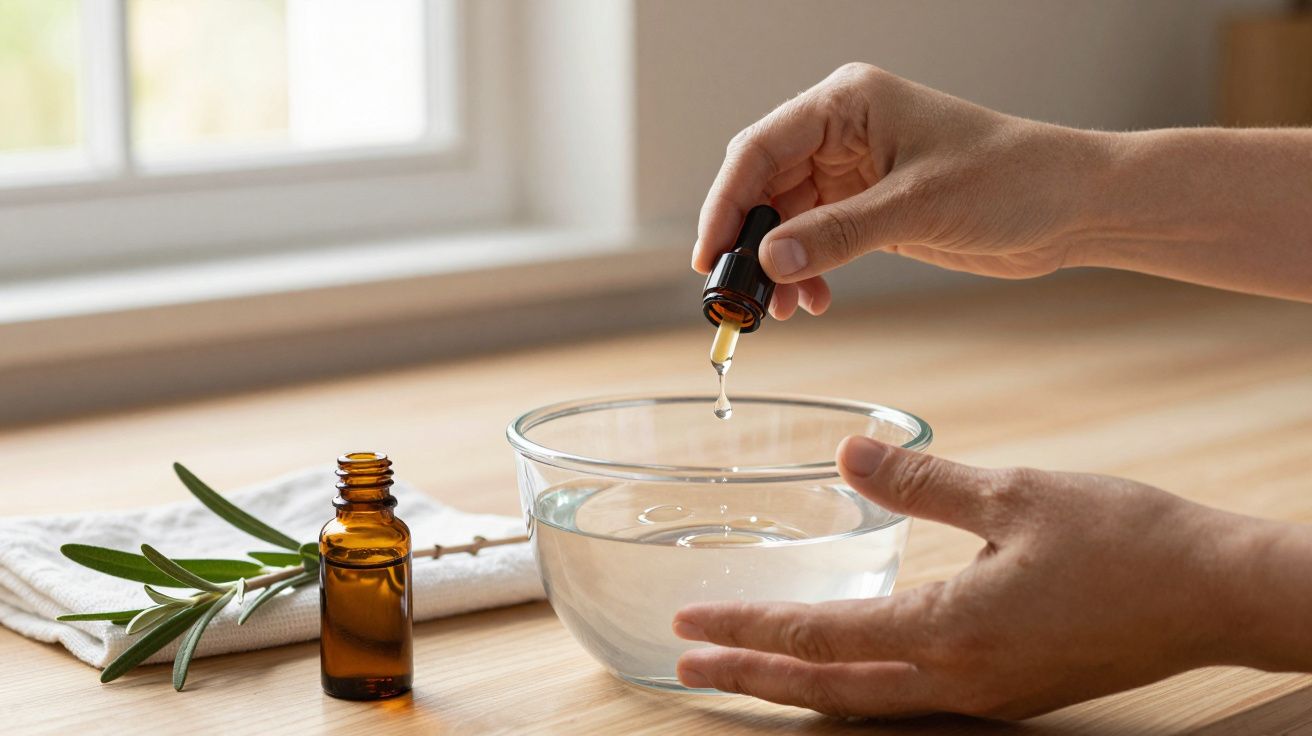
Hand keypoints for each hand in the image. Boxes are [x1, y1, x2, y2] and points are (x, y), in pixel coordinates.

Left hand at [671, 437, 1302, 718]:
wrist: (1217, 595)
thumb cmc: (1127, 541)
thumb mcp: (1016, 493)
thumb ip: (922, 480)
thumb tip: (848, 452)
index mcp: (953, 631)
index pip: (823, 636)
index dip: (750, 628)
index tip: (691, 626)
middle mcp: (958, 680)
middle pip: (829, 690)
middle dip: (752, 677)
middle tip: (685, 666)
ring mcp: (984, 695)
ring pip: (865, 702)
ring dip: (796, 686)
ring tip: (742, 668)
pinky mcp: (1008, 690)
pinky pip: (907, 698)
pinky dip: (852, 687)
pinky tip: (838, 665)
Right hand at [692, 62, 1107, 318]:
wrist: (1071, 205)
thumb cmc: (1011, 179)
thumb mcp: (918, 206)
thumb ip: (838, 233)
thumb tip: (770, 261)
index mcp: (847, 103)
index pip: (759, 149)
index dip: (726, 203)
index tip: (709, 257)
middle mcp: (842, 131)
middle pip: (764, 185)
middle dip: (749, 242)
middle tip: (738, 297)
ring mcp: (854, 170)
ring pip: (785, 219)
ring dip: (778, 266)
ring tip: (783, 310)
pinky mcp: (869, 206)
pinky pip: (815, 239)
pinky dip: (807, 272)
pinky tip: (814, 300)